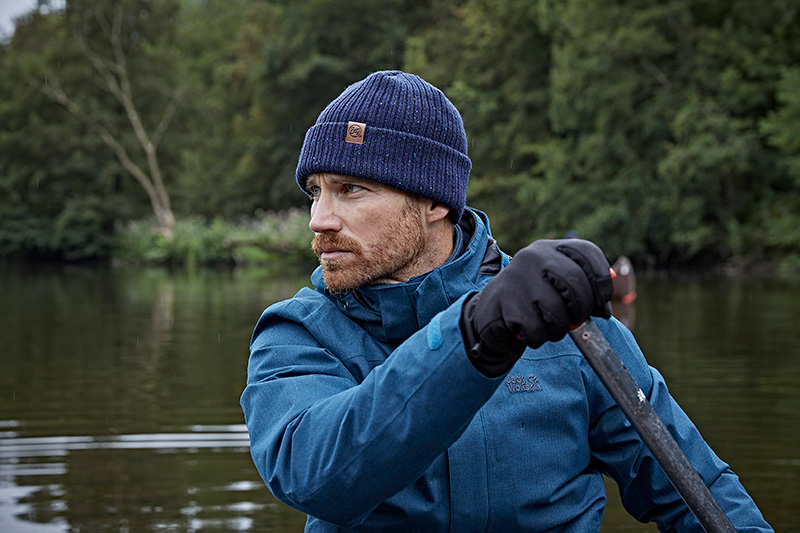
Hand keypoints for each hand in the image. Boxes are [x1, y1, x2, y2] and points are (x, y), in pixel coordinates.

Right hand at [460, 239, 613, 375]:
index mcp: (549, 248)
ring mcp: (518, 278)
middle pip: (575, 284)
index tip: (601, 303)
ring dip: (559, 329)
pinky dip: (539, 338)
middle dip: (581, 310)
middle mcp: (533, 257)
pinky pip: (537, 329)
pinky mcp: (506, 302)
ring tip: (549, 327)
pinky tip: (531, 332)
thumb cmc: (531, 298)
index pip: (587, 253)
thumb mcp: (554, 283)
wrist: (489, 311)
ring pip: (557, 311)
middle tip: (575, 320)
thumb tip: (608, 299)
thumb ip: (582, 286)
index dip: (602, 281)